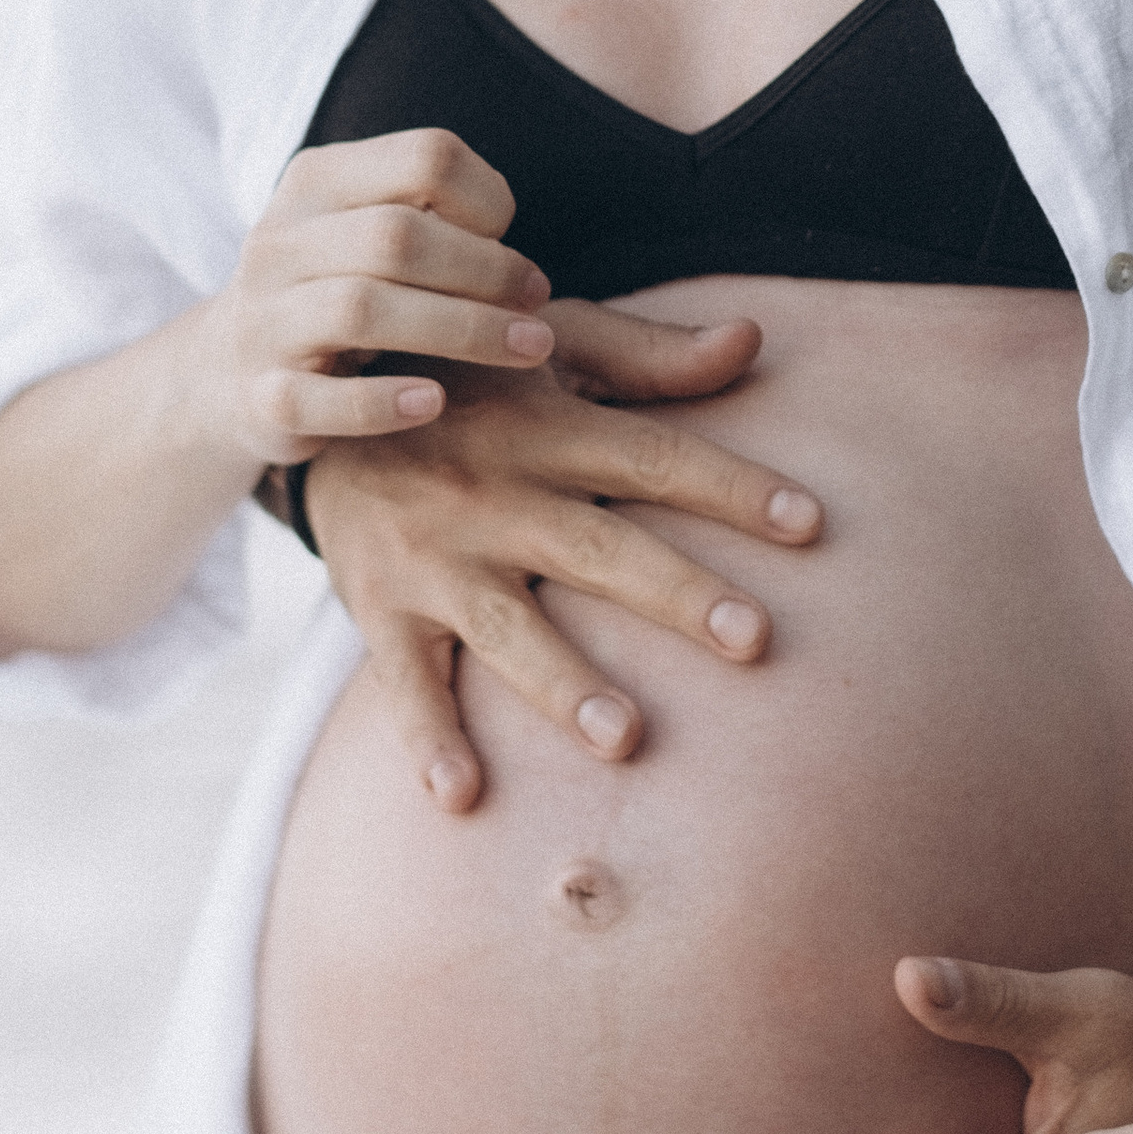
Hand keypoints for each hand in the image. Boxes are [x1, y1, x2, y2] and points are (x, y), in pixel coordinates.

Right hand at [195, 129, 557, 471]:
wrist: (227, 371)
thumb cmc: (337, 291)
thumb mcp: (369, 233)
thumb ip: (436, 223)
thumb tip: (519, 266)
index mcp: (317, 182)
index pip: (425, 159)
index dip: (488, 198)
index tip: (512, 241)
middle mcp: (280, 242)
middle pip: (398, 236)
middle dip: (487, 270)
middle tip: (538, 304)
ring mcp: (263, 320)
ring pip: (362, 309)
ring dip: (462, 330)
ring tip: (528, 350)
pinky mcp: (260, 398)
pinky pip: (318, 399)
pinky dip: (381, 402)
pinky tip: (434, 402)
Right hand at [308, 297, 822, 805]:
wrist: (322, 398)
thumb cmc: (470, 377)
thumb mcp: (550, 344)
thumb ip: (651, 356)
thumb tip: (753, 337)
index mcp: (546, 425)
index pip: (654, 457)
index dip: (731, 487)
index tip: (810, 523)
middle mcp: (493, 491)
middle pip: (600, 549)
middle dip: (677, 594)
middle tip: (754, 638)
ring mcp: (435, 556)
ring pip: (510, 628)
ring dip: (566, 686)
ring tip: (629, 739)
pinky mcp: (381, 605)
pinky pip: (406, 680)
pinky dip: (429, 738)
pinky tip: (462, 795)